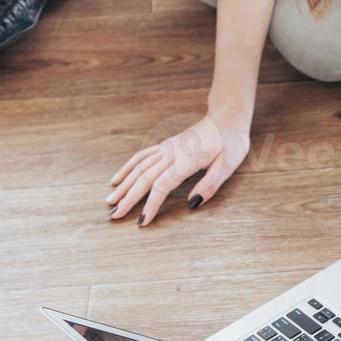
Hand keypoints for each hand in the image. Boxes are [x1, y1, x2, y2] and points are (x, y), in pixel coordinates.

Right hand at [106, 113, 250, 225]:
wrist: (227, 119)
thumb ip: (209, 185)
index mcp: (187, 160)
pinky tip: (117, 179)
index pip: (162, 185)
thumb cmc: (230, 143)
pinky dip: (127, 168)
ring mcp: (166, 147)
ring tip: (110, 201)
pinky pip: (141, 156)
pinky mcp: (165, 145)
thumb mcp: (228, 166)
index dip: (150, 204)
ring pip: (139, 167)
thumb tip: (192, 204)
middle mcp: (172, 152)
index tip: (141, 221)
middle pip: (144, 178)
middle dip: (128, 198)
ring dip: (123, 185)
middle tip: (114, 216)